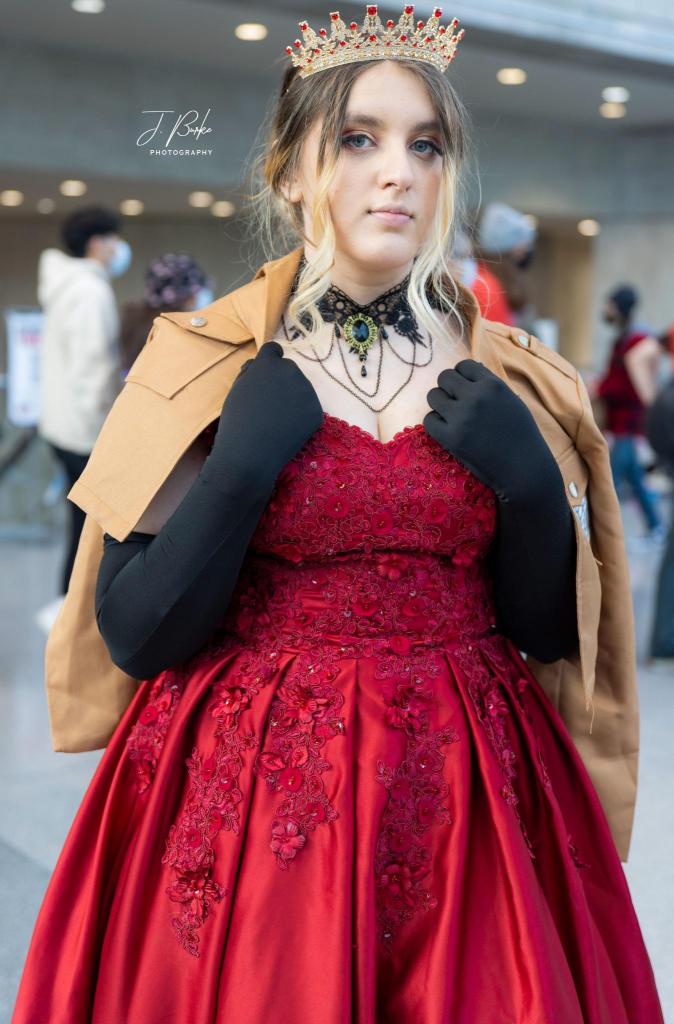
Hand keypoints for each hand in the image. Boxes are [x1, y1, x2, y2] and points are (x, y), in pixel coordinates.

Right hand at [206, 341, 323, 494]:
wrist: (250, 453)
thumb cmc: (236, 422)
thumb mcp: (236, 390)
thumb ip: (250, 373)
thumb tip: (259, 364)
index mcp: (268, 364)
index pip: (274, 349)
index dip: (269, 362)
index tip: (265, 376)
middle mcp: (291, 371)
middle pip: (288, 369)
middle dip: (281, 381)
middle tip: (269, 404)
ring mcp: (307, 391)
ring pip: (300, 388)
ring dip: (292, 397)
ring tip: (276, 419)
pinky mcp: (317, 411)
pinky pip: (308, 408)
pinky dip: (301, 416)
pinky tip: (287, 429)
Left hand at [423, 359, 556, 502]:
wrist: (524, 470)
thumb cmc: (521, 435)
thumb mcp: (511, 401)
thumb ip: (490, 385)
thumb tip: (467, 370)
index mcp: (494, 385)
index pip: (464, 365)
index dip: (462, 377)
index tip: (466, 391)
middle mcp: (476, 397)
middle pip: (444, 377)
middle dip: (448, 388)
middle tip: (456, 404)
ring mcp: (462, 417)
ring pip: (432, 396)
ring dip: (439, 405)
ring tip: (451, 416)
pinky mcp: (451, 438)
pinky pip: (429, 420)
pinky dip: (436, 424)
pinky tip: (448, 431)